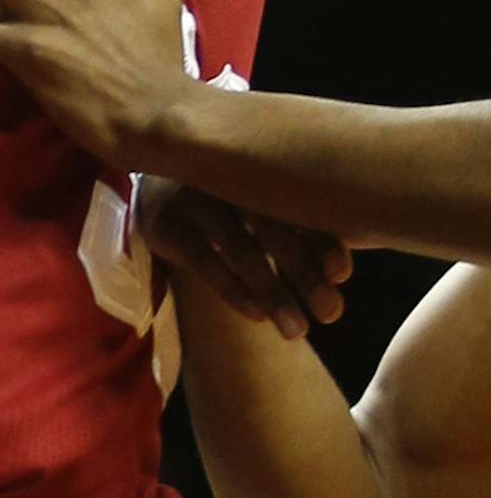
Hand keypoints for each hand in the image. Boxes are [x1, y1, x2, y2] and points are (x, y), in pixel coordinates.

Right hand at [137, 177, 351, 338]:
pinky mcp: (162, 223)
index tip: (343, 277)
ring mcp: (191, 197)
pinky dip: (233, 289)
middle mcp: (225, 176)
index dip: (325, 239)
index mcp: (258, 165)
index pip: (300, 204)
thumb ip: (300, 227)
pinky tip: (257, 316)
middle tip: (330, 314)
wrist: (154, 190)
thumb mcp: (261, 204)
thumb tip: (341, 275)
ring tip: (297, 332)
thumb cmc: (226, 201)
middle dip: (305, 274)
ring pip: (240, 248)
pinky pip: (203, 260)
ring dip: (273, 291)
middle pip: (273, 227)